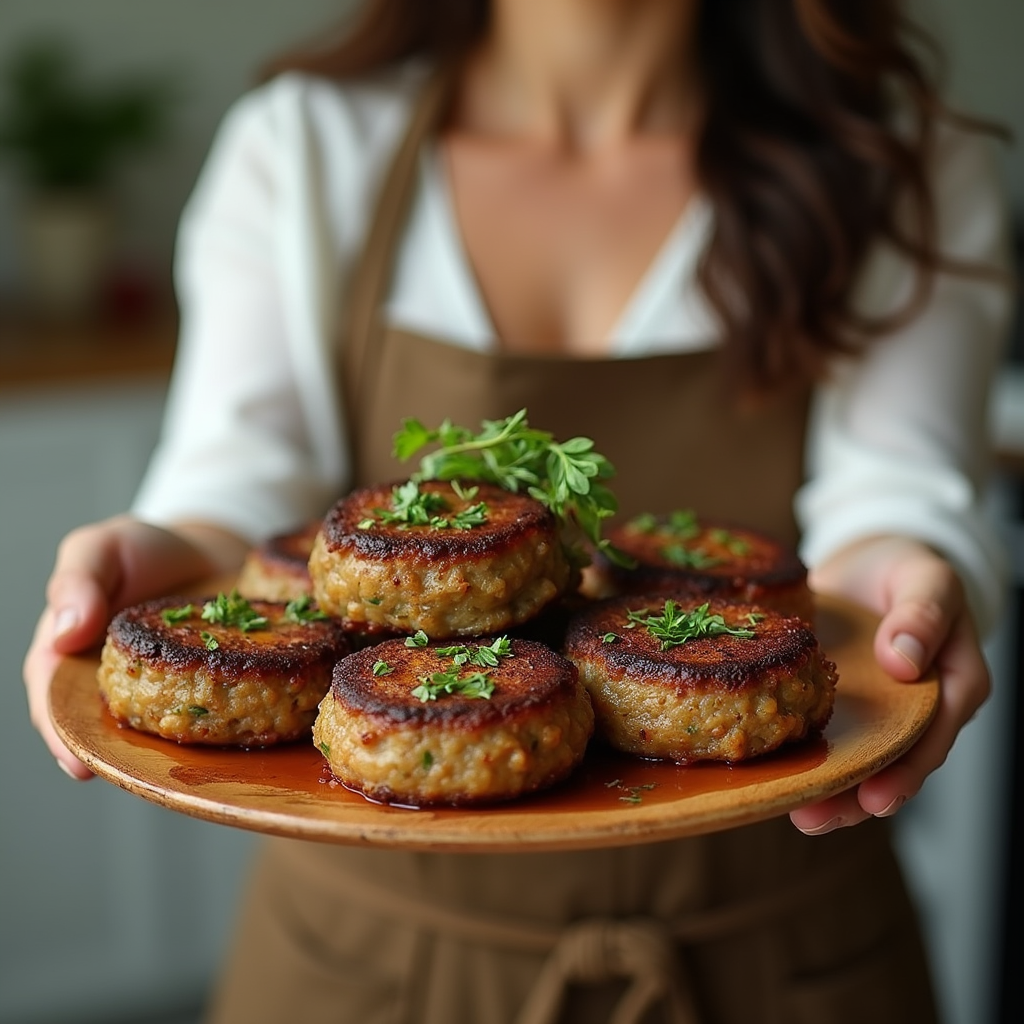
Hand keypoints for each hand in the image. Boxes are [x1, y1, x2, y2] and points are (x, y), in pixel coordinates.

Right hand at [23, 515, 248, 779]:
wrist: (210, 549)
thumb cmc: (144, 551)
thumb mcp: (103, 548)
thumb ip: (78, 581)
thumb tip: (67, 631)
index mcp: (70, 655)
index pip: (53, 701)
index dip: (62, 736)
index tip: (77, 763)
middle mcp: (112, 687)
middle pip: (101, 732)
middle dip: (115, 757)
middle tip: (132, 775)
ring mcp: (162, 696)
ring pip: (154, 737)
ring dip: (167, 755)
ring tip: (183, 771)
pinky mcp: (209, 694)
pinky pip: (207, 720)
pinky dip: (218, 730)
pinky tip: (235, 738)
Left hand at [789, 535, 990, 834]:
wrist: (869, 559)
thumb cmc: (906, 567)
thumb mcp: (926, 579)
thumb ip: (922, 614)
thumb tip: (904, 662)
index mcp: (954, 682)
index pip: (935, 735)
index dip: (905, 770)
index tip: (876, 797)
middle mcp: (919, 707)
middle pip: (895, 762)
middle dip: (857, 796)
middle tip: (817, 818)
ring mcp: (880, 710)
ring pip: (860, 758)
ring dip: (830, 790)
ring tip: (796, 814)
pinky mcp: (843, 703)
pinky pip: (828, 734)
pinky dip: (807, 755)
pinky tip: (779, 775)